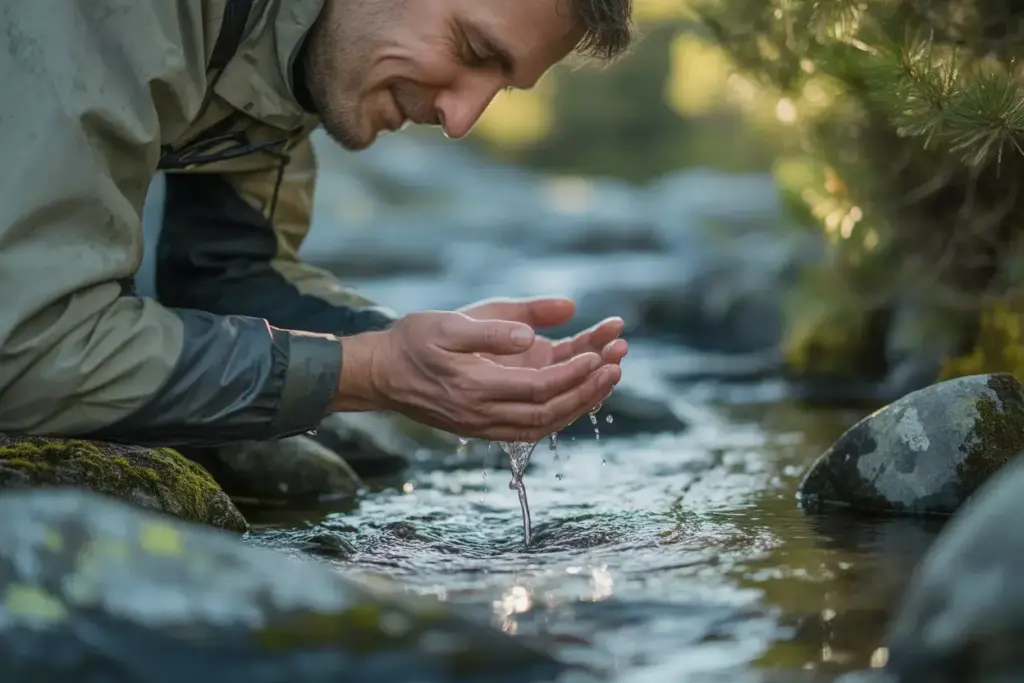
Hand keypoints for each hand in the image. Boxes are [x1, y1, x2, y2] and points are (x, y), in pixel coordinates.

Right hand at [334, 310, 620, 441]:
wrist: (380, 374)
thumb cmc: (413, 340)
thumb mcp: (451, 322)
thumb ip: (496, 327)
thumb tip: (534, 335)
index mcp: (475, 387)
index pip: (538, 388)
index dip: (573, 374)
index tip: (599, 353)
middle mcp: (482, 414)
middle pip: (548, 412)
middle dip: (587, 390)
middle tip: (618, 365)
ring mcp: (483, 425)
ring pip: (543, 423)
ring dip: (579, 402)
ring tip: (609, 376)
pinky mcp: (484, 426)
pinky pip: (531, 426)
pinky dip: (560, 411)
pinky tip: (581, 393)